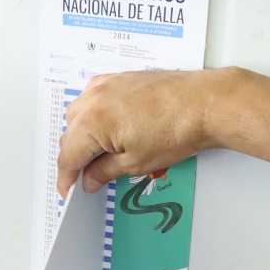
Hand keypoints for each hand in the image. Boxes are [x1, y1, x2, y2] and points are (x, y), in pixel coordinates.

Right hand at [58, 69, 218, 196]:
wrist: (203, 103)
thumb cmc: (177, 128)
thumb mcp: (135, 163)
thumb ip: (104, 173)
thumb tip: (90, 179)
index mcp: (93, 121)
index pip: (68, 156)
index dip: (66, 179)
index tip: (70, 191)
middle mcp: (94, 98)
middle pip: (70, 135)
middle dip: (76, 158)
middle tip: (89, 177)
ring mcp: (105, 84)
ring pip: (77, 115)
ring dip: (82, 136)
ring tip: (100, 154)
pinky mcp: (117, 78)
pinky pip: (91, 98)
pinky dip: (92, 115)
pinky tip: (107, 128)